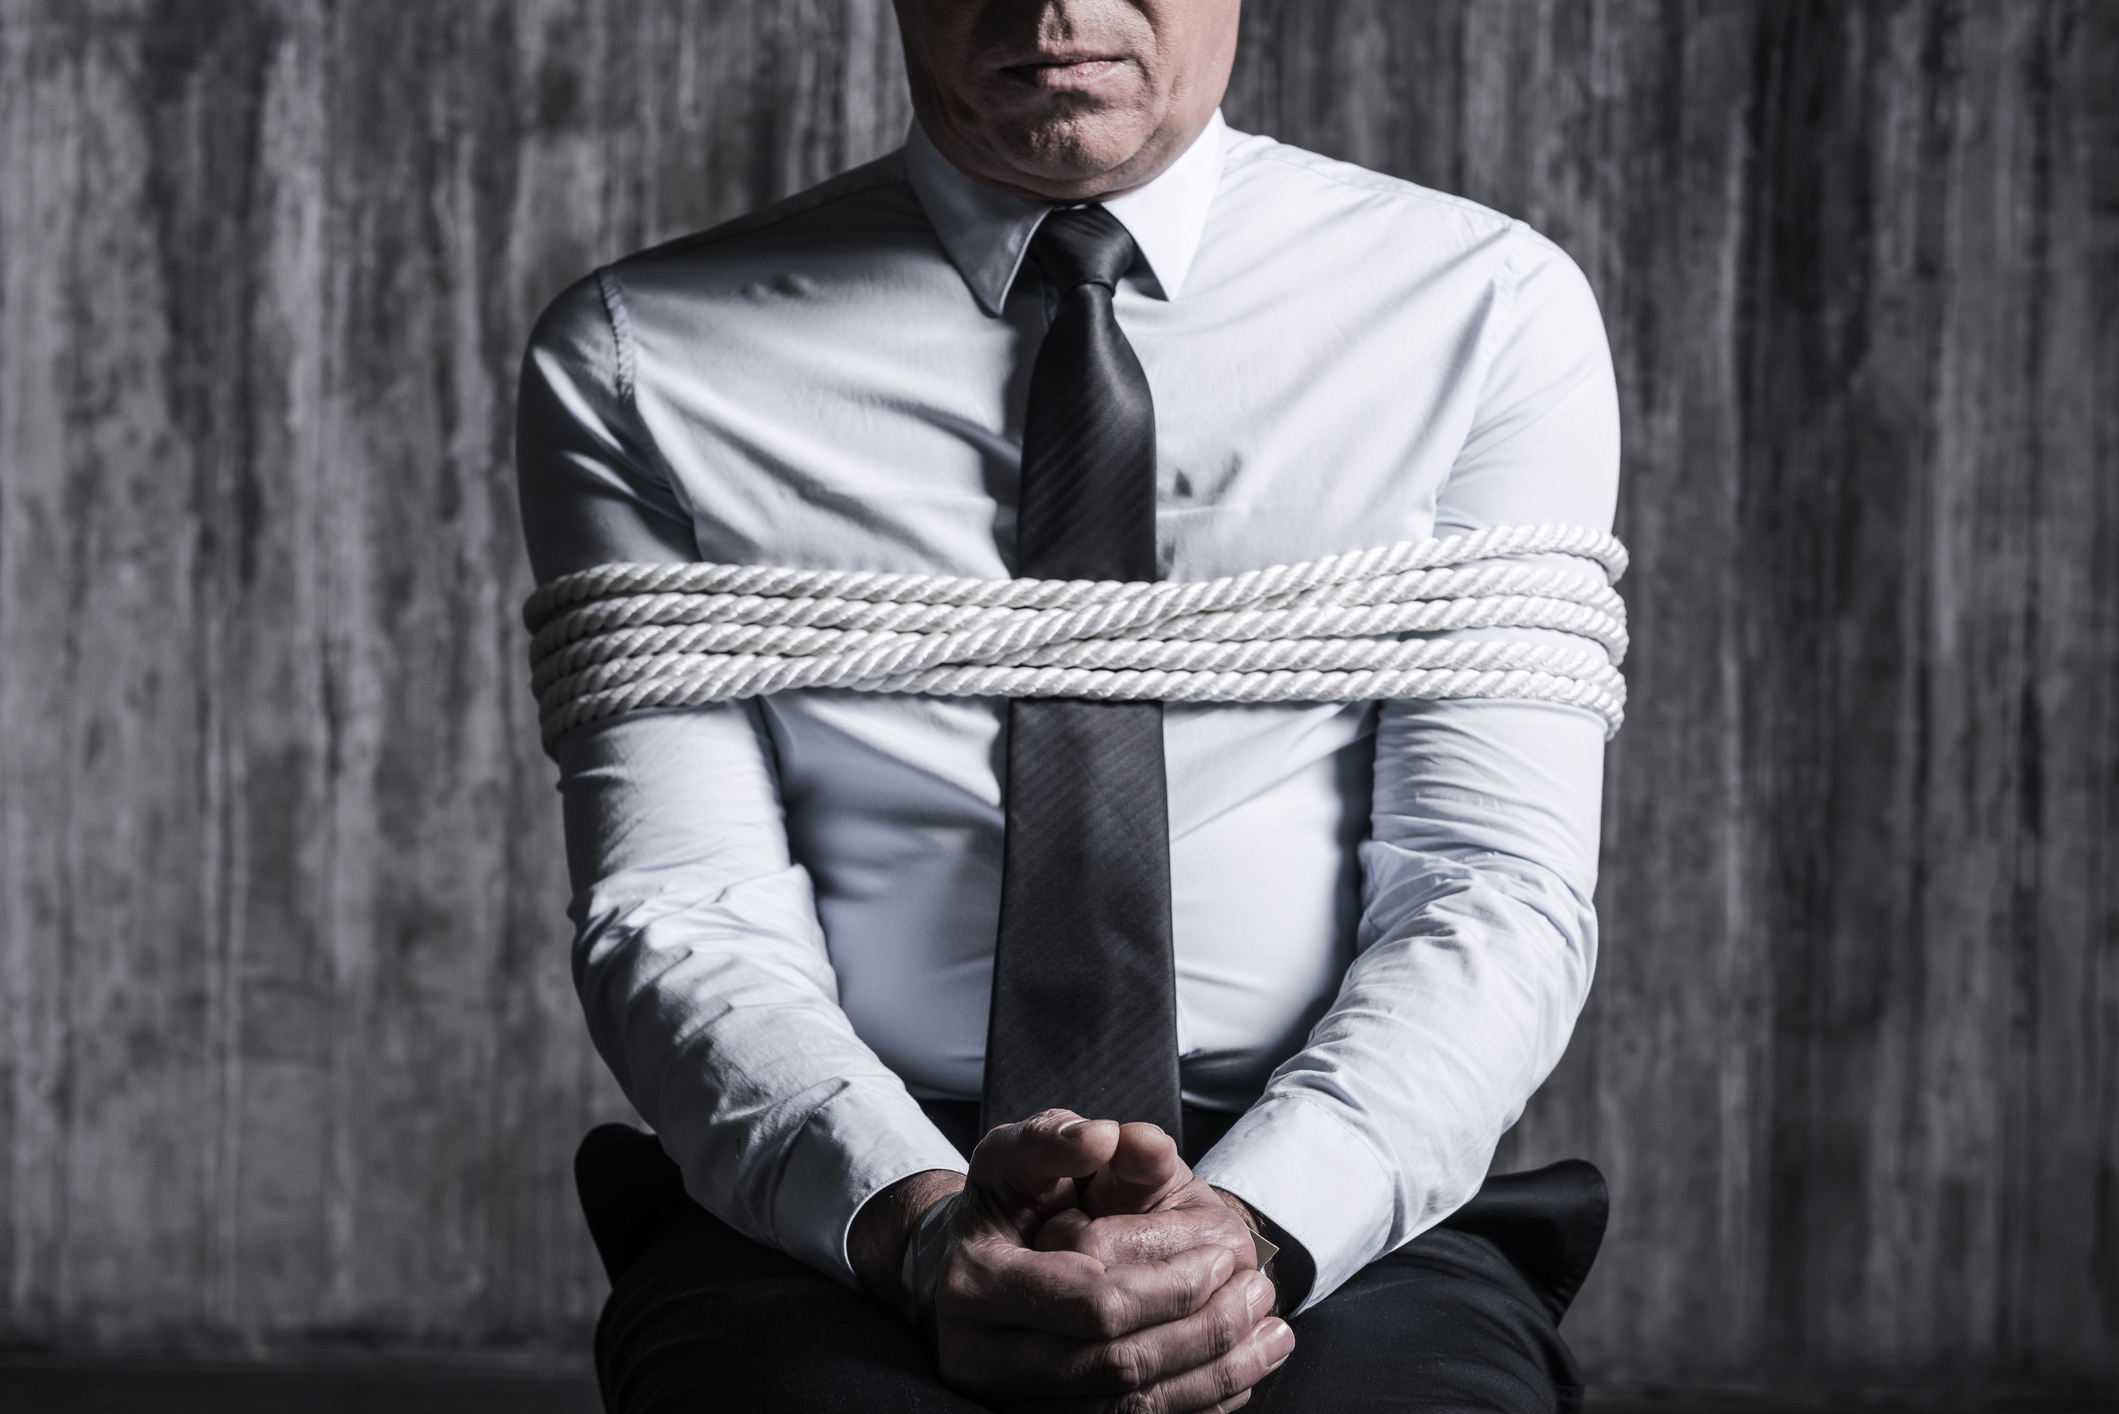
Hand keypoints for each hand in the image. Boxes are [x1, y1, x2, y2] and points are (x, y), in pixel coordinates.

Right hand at [938, 1110, 1292, 1411]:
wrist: (970, 1267)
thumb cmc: (1006, 1204)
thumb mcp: (1021, 1155)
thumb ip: (1059, 1138)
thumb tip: (1106, 1137)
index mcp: (976, 1281)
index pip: (1095, 1299)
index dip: (1172, 1283)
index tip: (1228, 1253)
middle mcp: (982, 1357)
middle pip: (1117, 1363)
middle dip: (1202, 1330)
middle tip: (1259, 1292)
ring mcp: (1010, 1404)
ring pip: (1128, 1409)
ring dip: (1212, 1375)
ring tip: (1270, 1334)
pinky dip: (1194, 1406)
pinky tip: (1238, 1375)